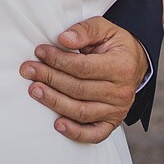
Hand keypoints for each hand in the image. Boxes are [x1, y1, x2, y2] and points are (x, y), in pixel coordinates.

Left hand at [20, 16, 149, 143]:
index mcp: (121, 66)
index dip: (58, 60)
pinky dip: (75, 133)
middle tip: (28, 70)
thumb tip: (63, 39)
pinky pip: (94, 135)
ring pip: (81, 111)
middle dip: (49, 78)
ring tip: (34, 90)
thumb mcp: (104, 28)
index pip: (83, 67)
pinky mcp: (112, 123)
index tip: (40, 52)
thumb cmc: (115, 45)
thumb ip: (85, 30)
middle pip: (78, 89)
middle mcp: (121, 92)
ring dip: (54, 102)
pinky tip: (57, 124)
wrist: (135, 64)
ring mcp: (117, 110)